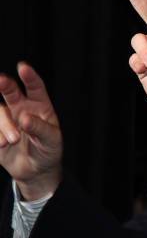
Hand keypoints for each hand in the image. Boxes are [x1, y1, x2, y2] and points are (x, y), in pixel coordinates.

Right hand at [0, 63, 61, 199]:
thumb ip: (40, 128)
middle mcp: (21, 108)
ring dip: (4, 126)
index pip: (35, 87)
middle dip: (4, 84)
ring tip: (14, 141)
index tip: (23, 67)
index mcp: (40, 106)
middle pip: (10, 91)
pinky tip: (2, 146)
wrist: (36, 170)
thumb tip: (24, 118)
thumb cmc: (49, 150)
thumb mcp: (51, 140)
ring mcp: (7, 120)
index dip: (29, 76)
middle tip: (0, 80)